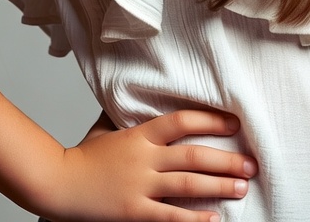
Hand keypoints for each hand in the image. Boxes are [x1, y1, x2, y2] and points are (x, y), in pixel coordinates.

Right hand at [37, 109, 256, 221]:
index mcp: (140, 134)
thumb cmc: (84, 156)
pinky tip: (214, 221)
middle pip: (194, 156)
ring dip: (218, 187)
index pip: (183, 121)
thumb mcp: (108, 128)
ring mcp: (140, 186)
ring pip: (188, 185)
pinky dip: (194, 220)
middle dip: (226, 160)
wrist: (58, 184)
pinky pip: (170, 217)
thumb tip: (144, 99)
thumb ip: (131, 117)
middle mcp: (145, 158)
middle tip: (251, 165)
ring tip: (241, 188)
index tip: (235, 124)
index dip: (211, 121)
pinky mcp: (134, 212)